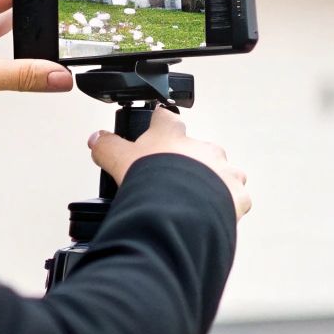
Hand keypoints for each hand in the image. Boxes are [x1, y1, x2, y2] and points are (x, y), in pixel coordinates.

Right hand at [89, 106, 250, 220]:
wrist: (179, 211)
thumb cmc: (151, 183)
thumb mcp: (119, 162)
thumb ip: (107, 147)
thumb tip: (96, 139)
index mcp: (171, 137)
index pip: (165, 118)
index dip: (160, 122)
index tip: (158, 122)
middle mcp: (201, 148)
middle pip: (195, 148)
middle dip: (186, 163)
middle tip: (171, 182)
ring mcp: (222, 169)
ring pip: (220, 171)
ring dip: (210, 182)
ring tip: (193, 201)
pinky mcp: (236, 193)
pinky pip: (234, 197)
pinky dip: (225, 204)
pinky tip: (210, 215)